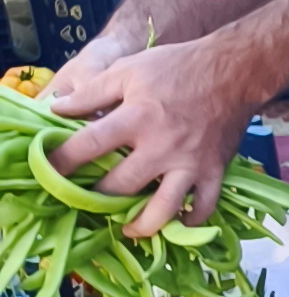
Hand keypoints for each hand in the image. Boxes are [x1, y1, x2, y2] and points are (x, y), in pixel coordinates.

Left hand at [40, 36, 253, 237]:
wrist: (232, 72)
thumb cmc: (176, 67)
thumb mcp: (127, 70)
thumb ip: (91, 92)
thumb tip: (57, 109)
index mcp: (137, 117)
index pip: (90, 144)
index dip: (64, 161)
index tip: (47, 172)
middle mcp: (162, 147)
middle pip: (122, 185)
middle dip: (98, 196)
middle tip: (85, 200)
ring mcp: (190, 164)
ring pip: (164, 209)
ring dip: (142, 225)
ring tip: (128, 229)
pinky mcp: (214, 171)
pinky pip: (203, 207)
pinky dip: (189, 220)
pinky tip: (176, 221)